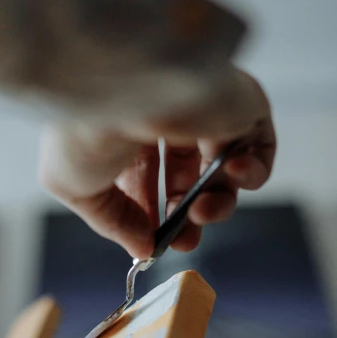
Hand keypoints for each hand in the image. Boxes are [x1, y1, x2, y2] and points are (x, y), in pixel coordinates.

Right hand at [39, 67, 275, 259]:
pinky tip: (234, 172)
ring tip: (202, 211)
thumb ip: (114, 225)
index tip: (151, 245)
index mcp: (120, 127)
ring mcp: (203, 109)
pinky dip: (253, 173)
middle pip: (186, 177)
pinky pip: (259, 146)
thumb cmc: (85, 133)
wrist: (116, 88)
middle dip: (187, 217)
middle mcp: (163, 115)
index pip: (142, 176)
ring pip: (222, 171)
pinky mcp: (240, 103)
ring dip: (218, 204)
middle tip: (185, 244)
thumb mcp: (78, 191)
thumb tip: (143, 249)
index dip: (148, 214)